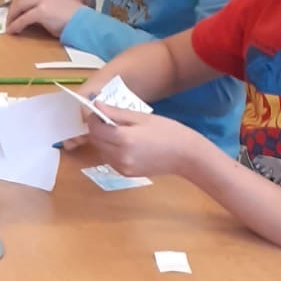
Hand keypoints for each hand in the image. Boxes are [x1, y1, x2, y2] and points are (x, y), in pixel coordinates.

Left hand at [3, 0, 81, 37]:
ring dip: (12, 17)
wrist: (83, 22)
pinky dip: (16, 25)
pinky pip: (23, 19)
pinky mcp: (41, 11)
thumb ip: (45, 2)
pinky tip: (13, 30)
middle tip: (9, 19)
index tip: (14, 10)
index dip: (18, 2)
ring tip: (9, 25)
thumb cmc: (73, 16)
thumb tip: (30, 11)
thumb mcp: (58, 2)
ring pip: (19, 6)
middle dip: (13, 9)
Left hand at [79, 107, 197, 181]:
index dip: (94, 118)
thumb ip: (116, 113)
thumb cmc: (167, 131)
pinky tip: (127, 145)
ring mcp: (122, 167)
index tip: (100, 111)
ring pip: (101, 151)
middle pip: (96, 140)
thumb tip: (96, 105)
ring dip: (104, 140)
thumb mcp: (141, 117)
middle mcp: (119, 156)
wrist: (186, 155)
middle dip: (98, 129)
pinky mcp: (125, 174)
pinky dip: (112, 151)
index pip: (95, 128)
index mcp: (124, 139)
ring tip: (122, 133)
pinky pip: (110, 160)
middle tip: (111, 120)